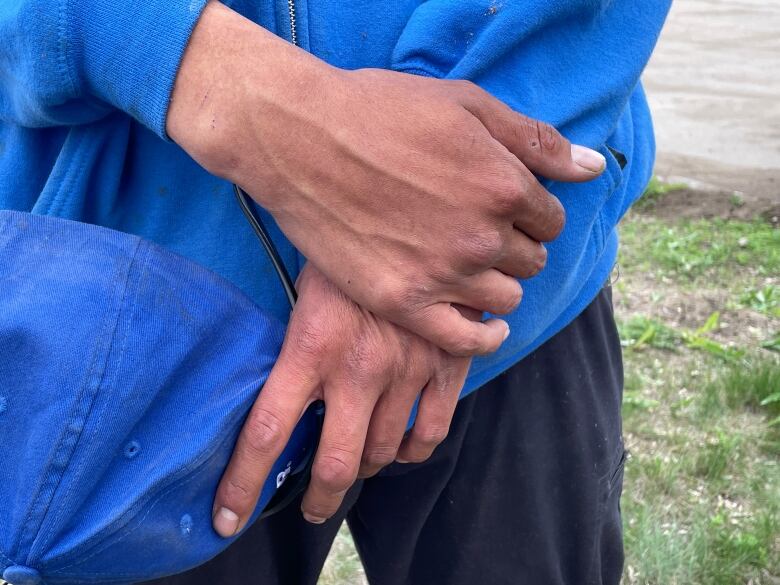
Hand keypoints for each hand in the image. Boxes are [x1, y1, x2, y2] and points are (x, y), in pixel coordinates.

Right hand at [168, 2, 605, 356]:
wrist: (299, 138)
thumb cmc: (379, 111)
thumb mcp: (465, 104)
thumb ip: (536, 140)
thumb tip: (593, 167)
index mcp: (504, 184)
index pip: (550, 218)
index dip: (530, 210)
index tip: (502, 204)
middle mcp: (482, 235)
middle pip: (530, 260)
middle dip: (513, 244)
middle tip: (477, 230)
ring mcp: (443, 274)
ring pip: (504, 299)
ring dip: (495, 284)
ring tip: (467, 266)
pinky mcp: (404, 302)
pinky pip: (467, 341)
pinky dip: (484, 338)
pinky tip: (484, 325)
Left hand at [210, 263, 473, 535]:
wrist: (416, 211)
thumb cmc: (345, 248)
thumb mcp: (305, 288)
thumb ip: (297, 346)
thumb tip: (286, 398)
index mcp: (312, 345)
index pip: (267, 433)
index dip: (242, 485)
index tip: (226, 519)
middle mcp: (358, 367)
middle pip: (335, 465)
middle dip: (319, 498)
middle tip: (313, 506)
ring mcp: (407, 369)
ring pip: (384, 453)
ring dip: (367, 466)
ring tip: (358, 459)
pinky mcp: (446, 364)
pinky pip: (431, 433)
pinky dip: (413, 450)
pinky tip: (402, 444)